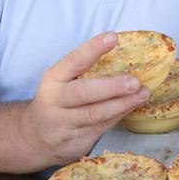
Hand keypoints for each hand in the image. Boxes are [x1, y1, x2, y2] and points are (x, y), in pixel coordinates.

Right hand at [20, 32, 149, 165]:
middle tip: (134, 81)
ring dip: (123, 103)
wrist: (35, 138)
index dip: (92, 49)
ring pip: (96, 114)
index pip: (73, 61)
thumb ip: (86, 70)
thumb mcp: (62, 81)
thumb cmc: (59, 100)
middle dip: (112, 87)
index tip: (112, 37)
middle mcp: (55, 101)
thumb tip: (127, 54)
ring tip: (143, 93)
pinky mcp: (75, 142)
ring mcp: (63, 124)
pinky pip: (101, 127)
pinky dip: (120, 115)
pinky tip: (133, 105)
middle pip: (84, 93)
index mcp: (53, 79)